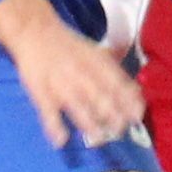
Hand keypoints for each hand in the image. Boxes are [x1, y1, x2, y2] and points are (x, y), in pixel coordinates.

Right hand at [0, 0, 143, 147]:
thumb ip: (114, 71)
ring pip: (77, 105)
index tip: (136, 116)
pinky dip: (54, 126)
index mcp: (95, 62)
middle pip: (99, 96)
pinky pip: (48, 111)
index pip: (116, 82)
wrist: (35, 31)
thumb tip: (136, 93)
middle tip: (120, 130)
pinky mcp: (40, 91)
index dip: (127, 100)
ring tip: (98, 138)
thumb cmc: (69, 46)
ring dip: (89, 123)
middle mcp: (80, 72)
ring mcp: (59, 83)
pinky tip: (61, 140)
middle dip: (112, 114)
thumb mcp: (95, 51)